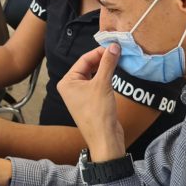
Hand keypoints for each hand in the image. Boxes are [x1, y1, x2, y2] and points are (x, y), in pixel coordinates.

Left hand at [57, 44, 124, 161]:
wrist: (105, 139)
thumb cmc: (98, 113)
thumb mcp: (103, 84)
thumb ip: (108, 63)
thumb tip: (114, 46)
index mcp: (67, 82)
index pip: (83, 60)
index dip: (99, 52)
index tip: (114, 46)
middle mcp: (71, 87)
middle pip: (88, 66)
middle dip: (102, 59)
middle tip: (118, 52)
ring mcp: (80, 95)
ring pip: (93, 74)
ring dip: (105, 68)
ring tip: (118, 60)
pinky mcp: (90, 101)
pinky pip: (97, 84)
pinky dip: (106, 77)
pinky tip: (115, 73)